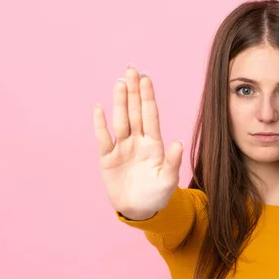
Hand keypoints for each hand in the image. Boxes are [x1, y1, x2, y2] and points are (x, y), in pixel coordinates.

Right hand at [93, 64, 182, 219]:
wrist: (140, 210)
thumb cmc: (158, 195)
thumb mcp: (169, 180)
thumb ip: (173, 162)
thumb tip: (178, 143)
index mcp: (154, 144)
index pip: (150, 116)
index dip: (148, 97)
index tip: (146, 79)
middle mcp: (137, 141)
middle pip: (134, 112)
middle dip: (133, 91)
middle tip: (131, 69)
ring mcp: (122, 148)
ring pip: (120, 120)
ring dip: (119, 102)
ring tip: (119, 82)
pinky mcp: (107, 158)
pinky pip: (103, 138)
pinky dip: (100, 124)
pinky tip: (99, 108)